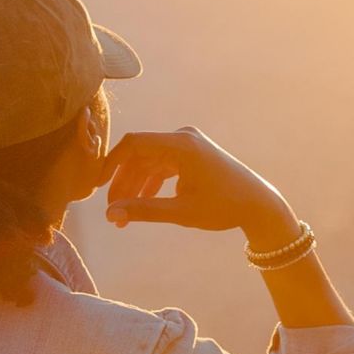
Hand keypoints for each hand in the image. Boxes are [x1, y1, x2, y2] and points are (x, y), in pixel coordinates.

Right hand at [101, 128, 300, 242]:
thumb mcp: (181, 212)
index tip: (96, 187)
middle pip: (139, 155)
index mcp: (181, 145)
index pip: (133, 144)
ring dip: (135, 186)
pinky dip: (150, 183)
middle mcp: (183, 138)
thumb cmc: (223, 207)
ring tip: (124, 215)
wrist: (257, 204)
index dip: (110, 164)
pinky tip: (142, 202)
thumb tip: (110, 215)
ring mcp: (187, 144)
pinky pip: (161, 164)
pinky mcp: (191, 153)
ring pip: (148, 162)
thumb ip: (144, 211)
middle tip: (112, 212)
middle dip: (122, 183)